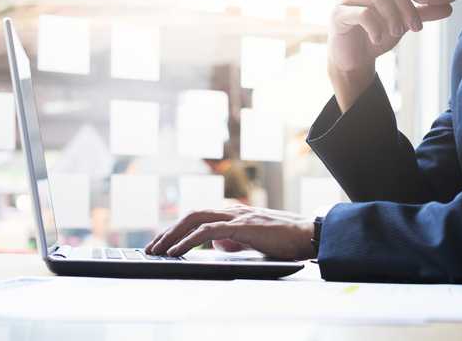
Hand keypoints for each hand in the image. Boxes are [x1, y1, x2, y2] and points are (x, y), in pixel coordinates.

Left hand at [145, 206, 315, 260]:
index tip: (162, 242)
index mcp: (234, 214)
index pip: (199, 217)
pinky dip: (189, 240)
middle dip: (168, 231)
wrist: (309, 235)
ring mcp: (237, 216)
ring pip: (195, 219)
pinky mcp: (243, 226)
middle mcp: (233, 211)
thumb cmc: (286, 240)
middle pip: (191, 215)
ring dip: (172, 235)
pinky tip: (177, 250)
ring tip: (158, 250)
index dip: (178, 228)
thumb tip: (218, 245)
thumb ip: (235, 240)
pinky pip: (208, 230)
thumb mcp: (254, 240)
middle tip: (151, 247)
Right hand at [328, 0, 452, 110]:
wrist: (353, 61)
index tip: (427, 2)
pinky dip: (375, 27)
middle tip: (415, 27)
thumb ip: (421, 14)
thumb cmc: (375, 38)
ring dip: (393, 15)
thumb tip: (449, 7)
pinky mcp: (337, 16)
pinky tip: (378, 39)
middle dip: (406, 6)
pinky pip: (362, 14)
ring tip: (398, 33)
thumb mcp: (401, 24)